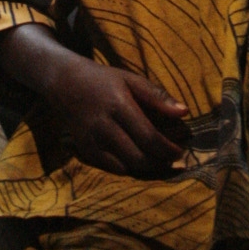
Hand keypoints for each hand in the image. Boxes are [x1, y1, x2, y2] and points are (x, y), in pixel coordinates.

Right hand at [37, 50, 189, 175]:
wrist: (64, 84)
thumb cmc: (103, 80)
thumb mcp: (131, 80)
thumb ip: (158, 96)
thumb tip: (184, 112)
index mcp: (119, 106)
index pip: (149, 138)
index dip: (168, 149)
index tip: (180, 150)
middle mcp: (103, 127)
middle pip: (139, 158)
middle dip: (160, 163)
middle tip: (173, 159)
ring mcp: (92, 141)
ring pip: (126, 168)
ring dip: (147, 169)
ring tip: (159, 160)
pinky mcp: (85, 151)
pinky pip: (112, 169)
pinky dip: (129, 168)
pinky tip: (139, 159)